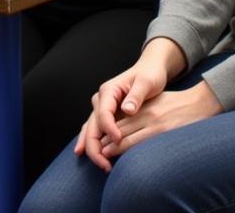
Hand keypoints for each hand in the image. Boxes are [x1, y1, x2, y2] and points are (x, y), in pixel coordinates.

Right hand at [76, 51, 168, 171]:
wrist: (150, 69)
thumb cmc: (150, 75)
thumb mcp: (146, 82)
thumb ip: (137, 95)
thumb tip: (127, 110)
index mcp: (109, 90)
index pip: (103, 113)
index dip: (109, 129)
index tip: (119, 141)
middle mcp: (102, 99)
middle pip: (92, 124)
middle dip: (95, 146)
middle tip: (105, 165)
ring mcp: (102, 107)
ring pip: (91, 128)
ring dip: (93, 147)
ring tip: (100, 165)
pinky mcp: (107, 114)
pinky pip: (95, 129)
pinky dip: (91, 141)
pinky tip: (85, 153)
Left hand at [97, 81, 222, 161]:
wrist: (200, 103)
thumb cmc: (177, 103)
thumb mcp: (155, 100)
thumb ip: (139, 108)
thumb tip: (125, 118)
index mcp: (142, 106)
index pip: (119, 118)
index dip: (106, 128)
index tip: (97, 136)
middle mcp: (146, 114)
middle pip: (121, 128)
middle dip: (106, 140)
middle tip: (95, 150)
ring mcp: (155, 124)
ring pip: (129, 137)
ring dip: (115, 147)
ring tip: (103, 155)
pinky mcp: (165, 133)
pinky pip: (144, 143)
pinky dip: (132, 150)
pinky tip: (125, 157)